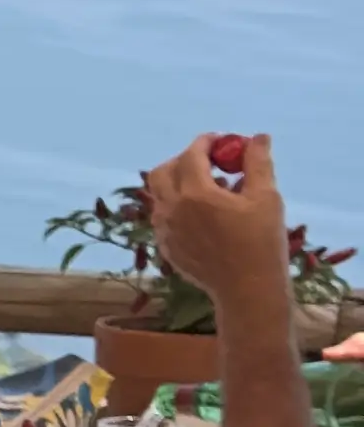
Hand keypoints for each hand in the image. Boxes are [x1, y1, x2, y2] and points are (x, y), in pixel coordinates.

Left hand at [146, 135, 295, 316]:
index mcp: (195, 194)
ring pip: (160, 194)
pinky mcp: (165, 246)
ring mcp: (164, 230)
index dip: (205, 142)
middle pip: (162, 171)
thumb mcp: (266, 198)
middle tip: (211, 162)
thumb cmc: (262, 242)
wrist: (246, 289)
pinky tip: (205, 213)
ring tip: (214, 189)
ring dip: (180, 182)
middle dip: (184, 159)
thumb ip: (257, 163)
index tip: (221, 140)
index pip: (191, 155)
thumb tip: (257, 137)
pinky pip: (163, 216)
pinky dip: (178, 205)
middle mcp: (171, 209)